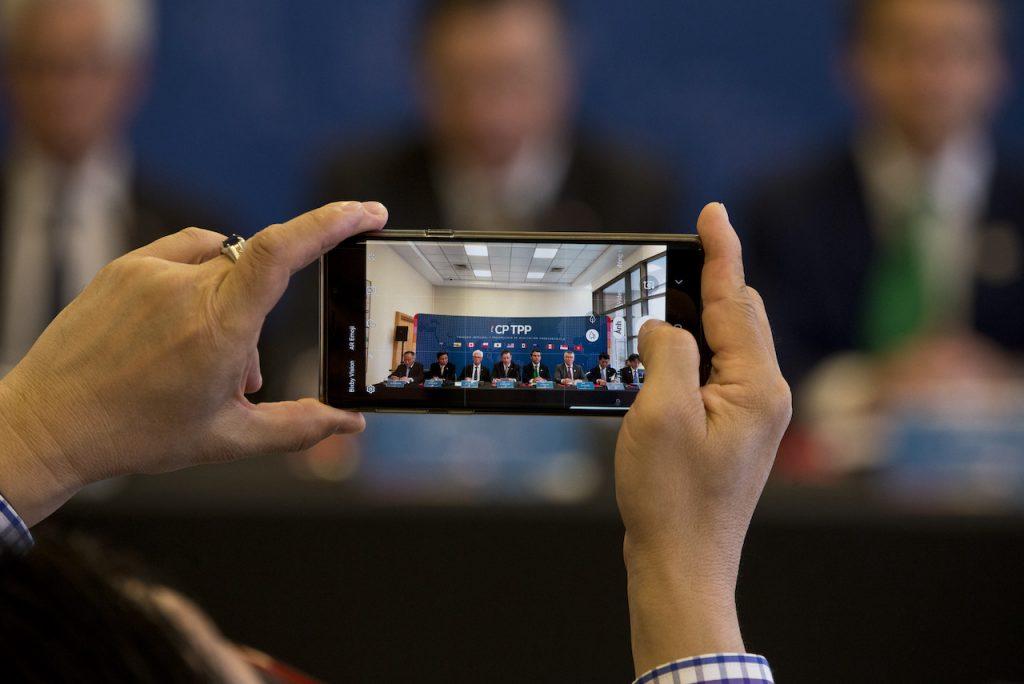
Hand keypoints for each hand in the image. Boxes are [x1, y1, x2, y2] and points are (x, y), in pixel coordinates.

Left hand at [0, 201, 387, 525]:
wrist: (48, 424)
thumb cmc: (135, 434)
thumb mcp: (228, 439)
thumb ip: (299, 427)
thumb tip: (349, 422)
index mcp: (220, 327)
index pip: (285, 251)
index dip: (332, 222)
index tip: (369, 212)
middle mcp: (187, 288)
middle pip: (258, 275)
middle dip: (260, 320)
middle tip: (235, 374)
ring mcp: (152, 272)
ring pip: (224, 267)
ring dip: (229, 305)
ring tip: (197, 355)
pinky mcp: (126, 265)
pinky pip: (188, 252)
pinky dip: (202, 278)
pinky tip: (180, 320)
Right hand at [615, 204, 791, 674]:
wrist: (681, 565)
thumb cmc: (671, 499)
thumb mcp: (660, 413)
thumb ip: (669, 351)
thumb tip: (666, 326)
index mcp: (756, 385)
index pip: (737, 298)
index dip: (721, 250)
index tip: (712, 211)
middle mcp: (764, 395)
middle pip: (738, 316)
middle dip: (707, 283)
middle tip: (669, 259)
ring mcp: (751, 415)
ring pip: (725, 344)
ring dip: (694, 320)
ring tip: (657, 304)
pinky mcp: (732, 431)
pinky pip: (714, 373)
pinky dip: (688, 353)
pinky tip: (660, 355)